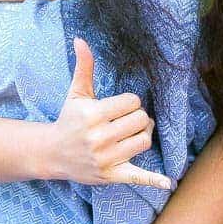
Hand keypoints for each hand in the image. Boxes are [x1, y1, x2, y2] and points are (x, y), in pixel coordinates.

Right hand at [44, 37, 171, 190]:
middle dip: (138, 118)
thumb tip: (80, 39)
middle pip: (141, 121)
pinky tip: (169, 183)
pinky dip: (153, 181)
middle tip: (127, 120)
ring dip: (143, 135)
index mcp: (93, 115)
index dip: (130, 102)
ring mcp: (106, 158)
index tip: (119, 107)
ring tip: (133, 133)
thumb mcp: (76, 93)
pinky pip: (137, 177)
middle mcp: (100, 138)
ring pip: (144, 141)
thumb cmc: (69, 120)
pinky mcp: (111, 175)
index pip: (133, 102)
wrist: (53, 153)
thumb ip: (84, 66)